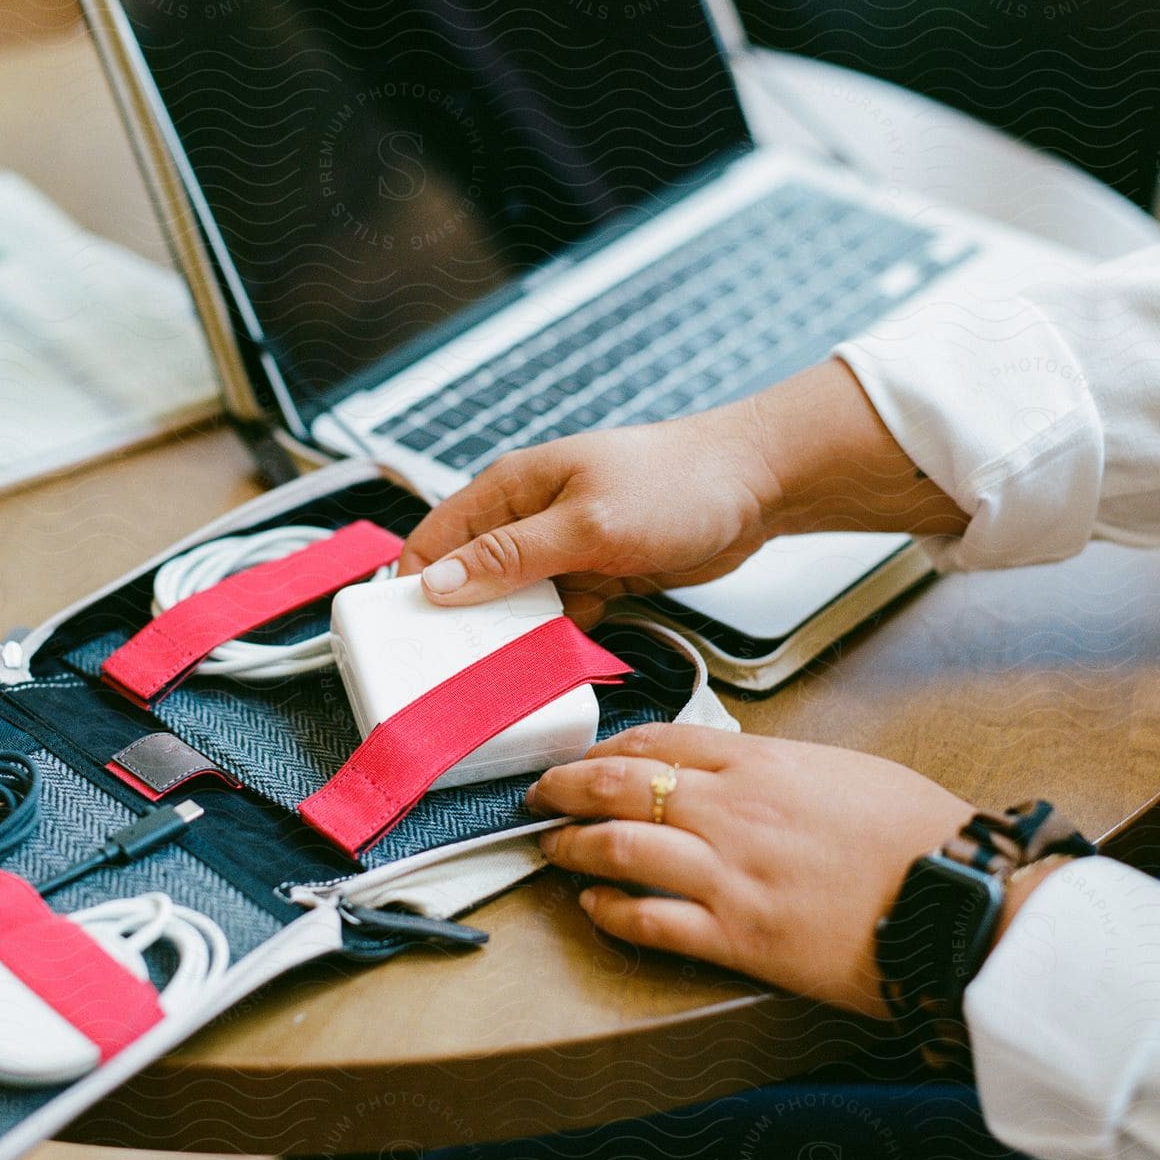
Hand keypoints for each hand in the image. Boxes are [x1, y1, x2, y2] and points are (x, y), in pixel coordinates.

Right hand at [400, 362, 966, 623]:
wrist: (755, 486)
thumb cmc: (675, 482)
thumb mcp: (586, 524)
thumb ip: (512, 556)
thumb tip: (440, 583)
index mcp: (510, 489)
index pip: (434, 541)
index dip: (413, 590)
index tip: (404, 641)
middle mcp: (528, 518)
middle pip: (470, 580)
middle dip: (463, 625)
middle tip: (455, 673)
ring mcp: (563, 549)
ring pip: (515, 606)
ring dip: (513, 638)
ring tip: (507, 677)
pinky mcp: (596, 575)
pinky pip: (558, 617)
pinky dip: (555, 640)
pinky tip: (557, 666)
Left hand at [528, 724, 977, 1016]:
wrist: (964, 902)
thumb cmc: (922, 838)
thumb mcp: (846, 771)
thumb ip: (779, 767)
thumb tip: (738, 769)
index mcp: (763, 763)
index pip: (658, 738)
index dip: (605, 746)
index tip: (583, 755)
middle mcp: (733, 812)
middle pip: (618, 785)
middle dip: (564, 787)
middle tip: (539, 794)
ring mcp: (728, 875)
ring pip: (616, 849)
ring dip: (570, 847)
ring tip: (551, 848)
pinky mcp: (737, 939)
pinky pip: (647, 922)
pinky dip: (607, 912)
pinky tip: (592, 907)